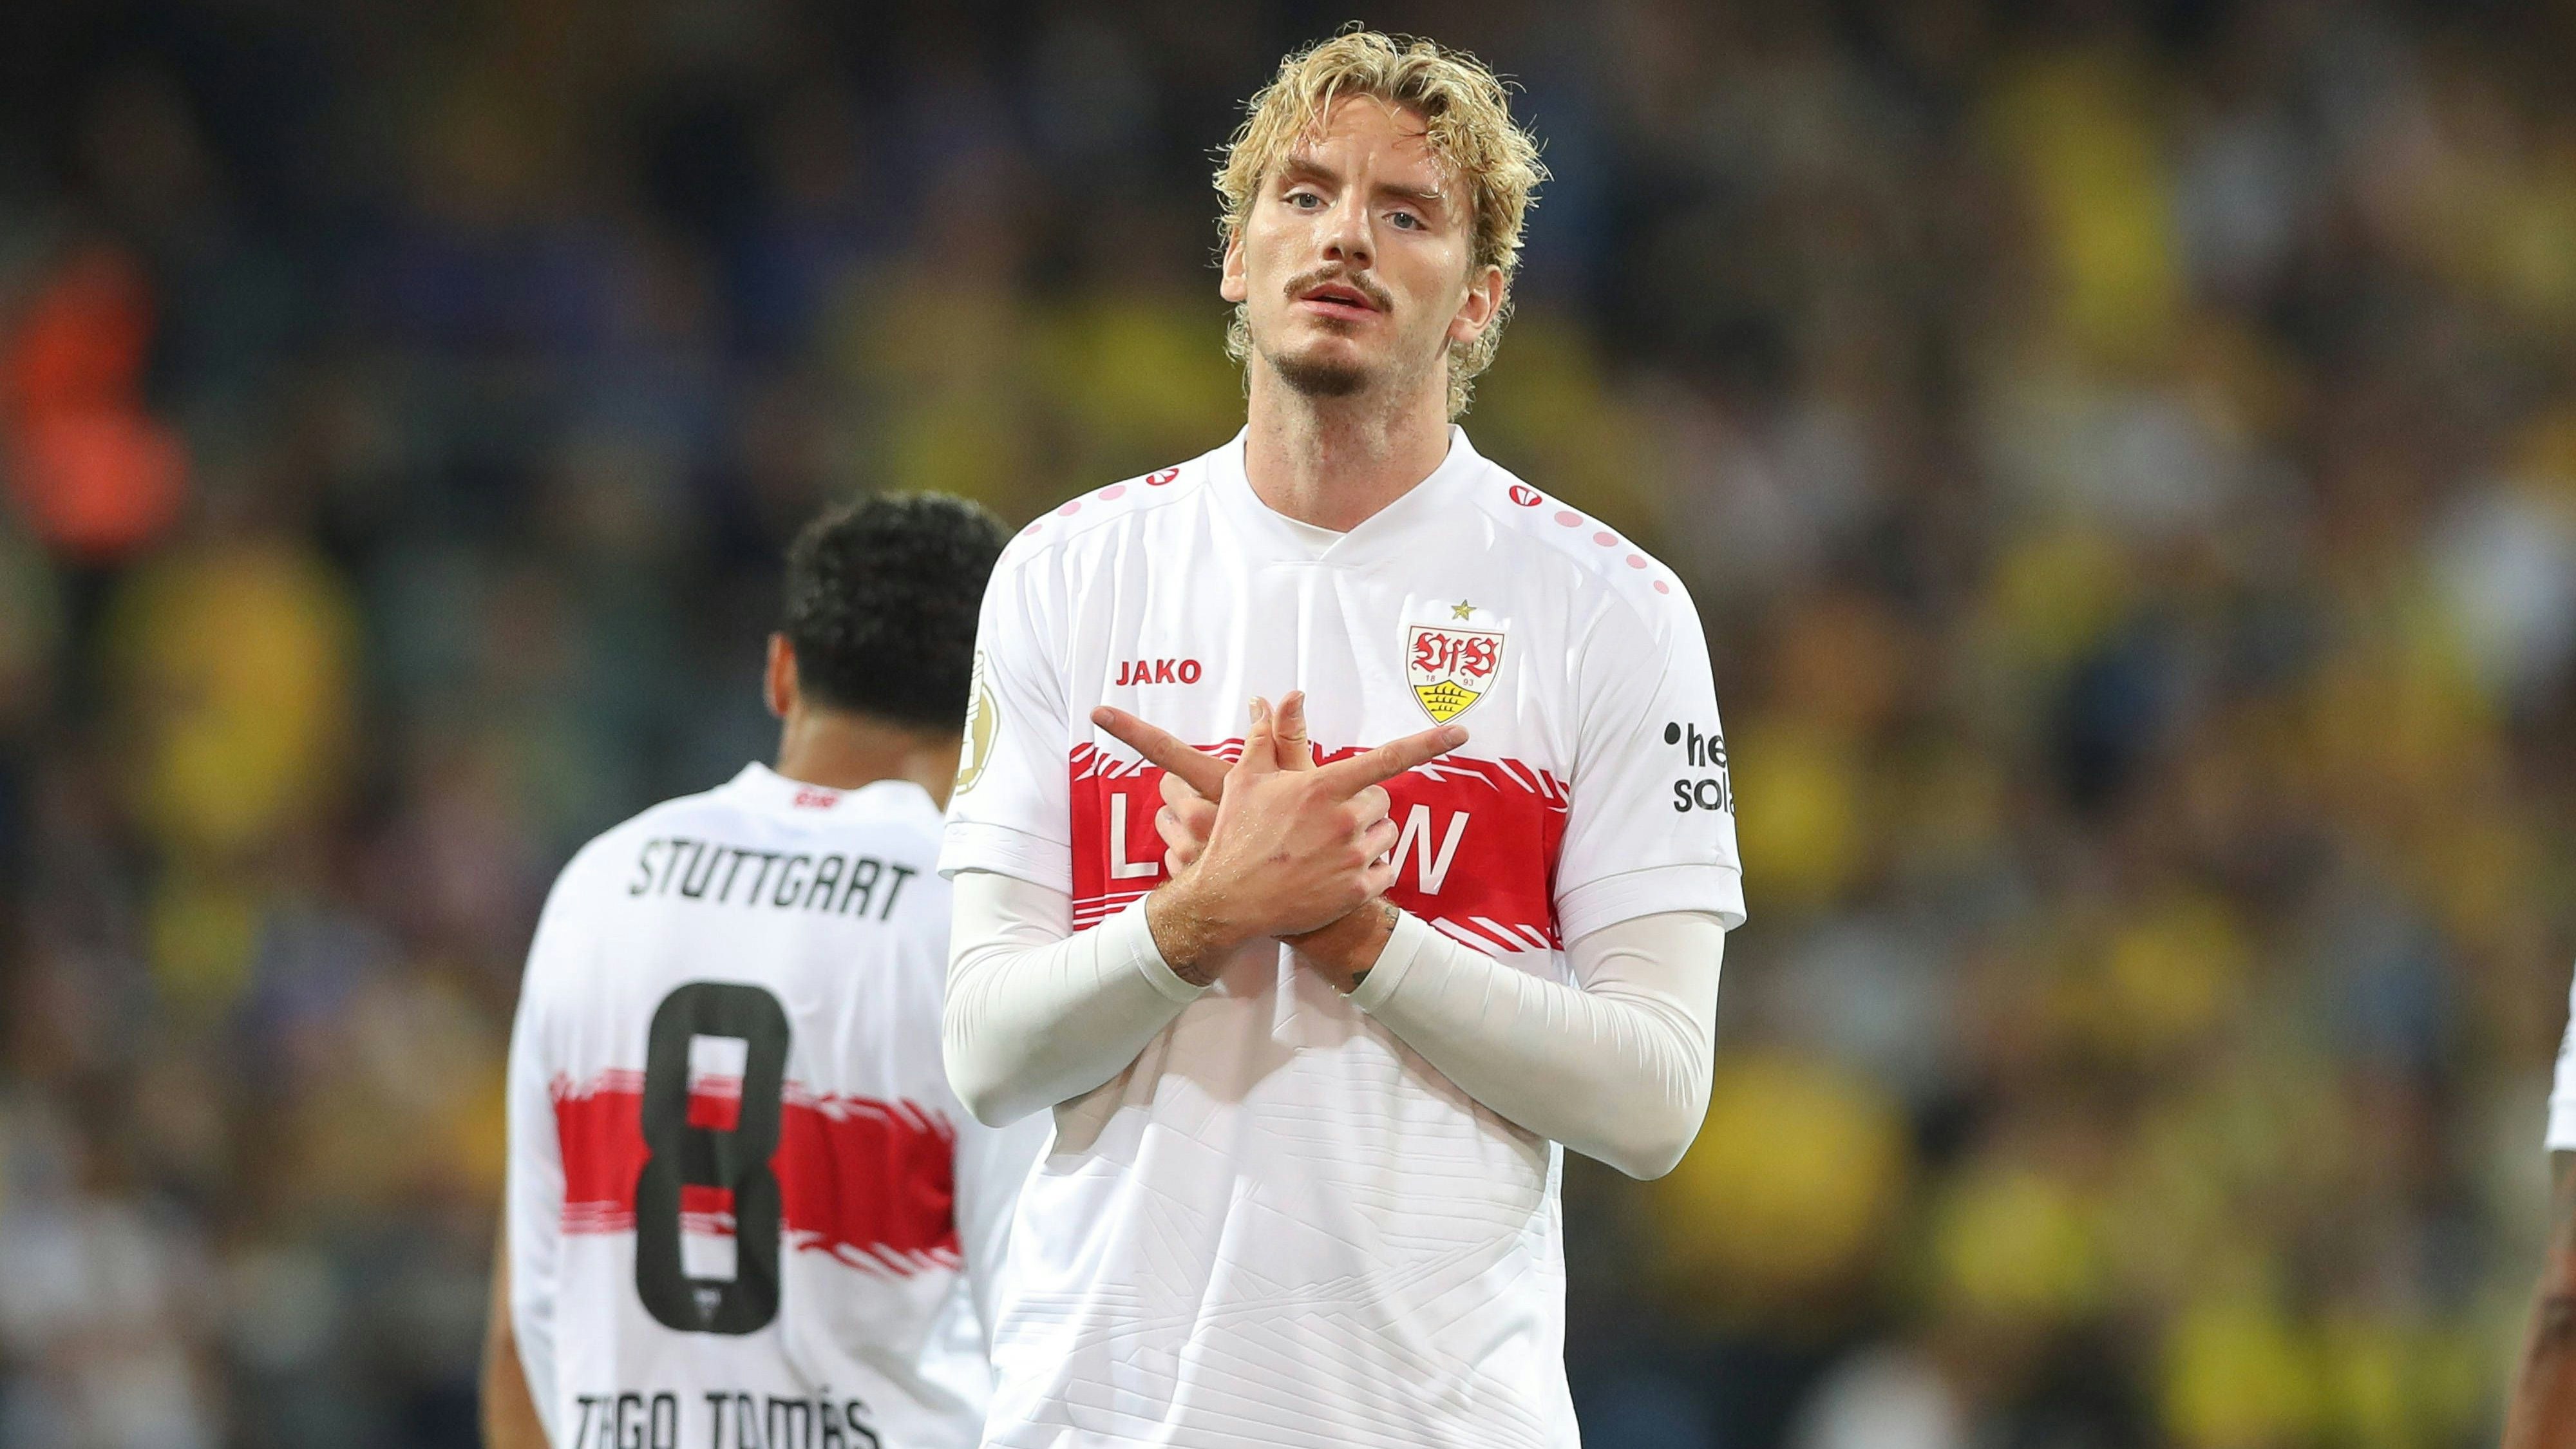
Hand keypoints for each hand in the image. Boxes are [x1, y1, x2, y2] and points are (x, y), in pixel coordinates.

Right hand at [1089, 694, 1463, 983]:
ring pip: (1388, 834)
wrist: (1230, 900)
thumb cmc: (1238, 836)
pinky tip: (1338, 873)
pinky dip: (1370, 870)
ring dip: (1369, 837)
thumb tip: (1279, 698)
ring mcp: (1354, 857)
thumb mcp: (1246, 780)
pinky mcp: (1357, 889)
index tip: (1459, 732)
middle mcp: (1345, 820)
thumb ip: (1268, 736)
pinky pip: (1387, 869)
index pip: (1386, 758)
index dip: (1427, 743)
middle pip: (1383, 800)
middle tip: (1329, 819)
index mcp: (1323, 788)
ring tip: (1330, 848)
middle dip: (1363, 805)